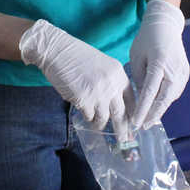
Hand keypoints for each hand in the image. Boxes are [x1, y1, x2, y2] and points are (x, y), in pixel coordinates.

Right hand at [19, 20, 130, 138]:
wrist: (56, 50)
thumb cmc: (76, 57)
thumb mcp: (101, 64)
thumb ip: (110, 81)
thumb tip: (115, 103)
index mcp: (118, 73)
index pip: (132, 98)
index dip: (133, 113)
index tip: (133, 124)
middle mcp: (111, 84)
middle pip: (122, 113)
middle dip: (123, 129)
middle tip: (124, 139)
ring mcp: (98, 92)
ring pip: (104, 118)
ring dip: (100, 123)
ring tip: (97, 126)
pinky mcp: (83, 99)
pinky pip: (88, 116)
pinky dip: (87, 117)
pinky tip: (84, 114)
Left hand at [129, 0, 189, 129]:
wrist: (166, 25)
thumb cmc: (146, 39)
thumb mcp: (136, 56)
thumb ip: (139, 78)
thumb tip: (141, 99)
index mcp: (159, 63)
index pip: (149, 92)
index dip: (143, 110)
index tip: (135, 122)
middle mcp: (173, 68)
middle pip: (164, 99)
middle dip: (153, 115)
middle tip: (143, 127)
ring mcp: (182, 71)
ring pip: (171, 97)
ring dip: (160, 109)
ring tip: (149, 119)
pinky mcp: (185, 72)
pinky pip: (175, 91)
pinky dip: (166, 99)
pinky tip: (158, 106)